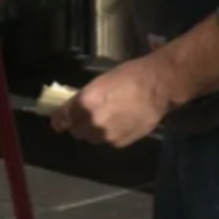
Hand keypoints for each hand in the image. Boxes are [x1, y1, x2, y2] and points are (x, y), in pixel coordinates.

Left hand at [50, 58, 172, 148]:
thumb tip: (73, 108)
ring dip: (95, 131)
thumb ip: (84, 98)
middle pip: (76, 131)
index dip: (59, 120)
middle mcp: (92, 122)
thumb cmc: (130, 76)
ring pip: (92, 138)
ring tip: (108, 119)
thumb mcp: (100, 82)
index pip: (61, 120)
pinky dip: (111, 135)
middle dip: (80, 124)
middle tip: (90, 115)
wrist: (158, 86)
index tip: (60, 121)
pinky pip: (108, 142)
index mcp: (84, 103)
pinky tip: (121, 123)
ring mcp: (106, 135)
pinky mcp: (120, 143)